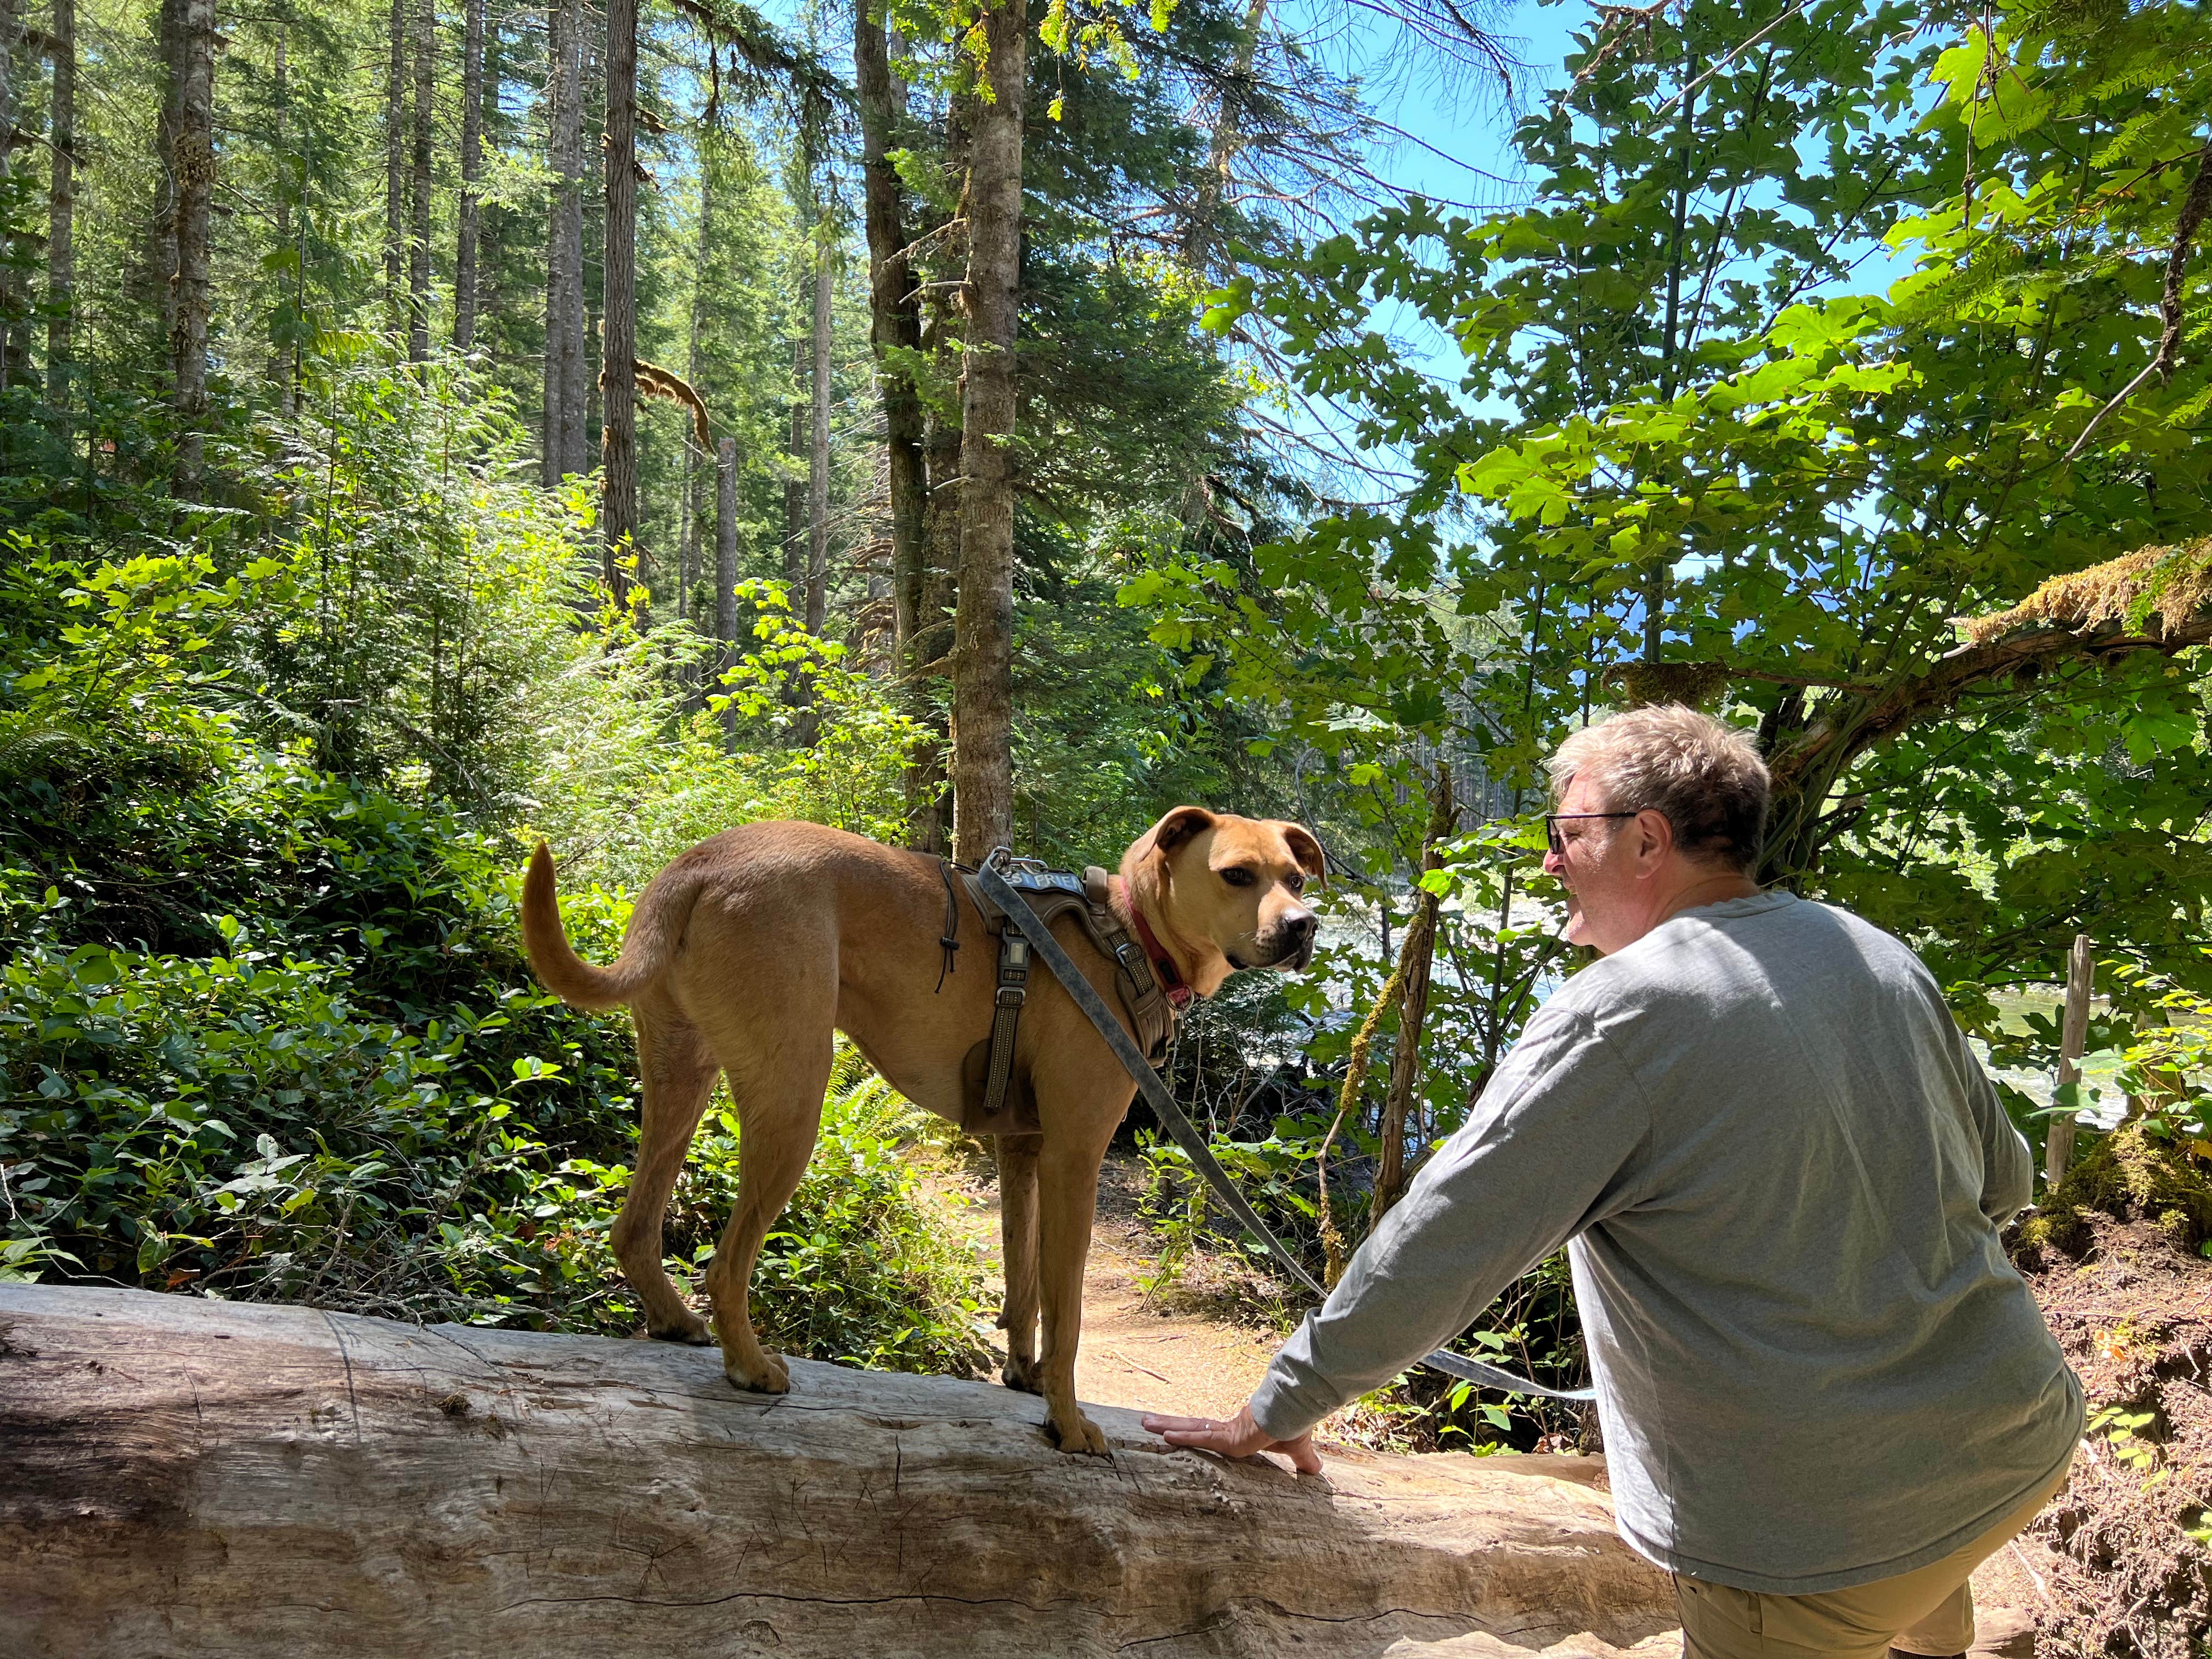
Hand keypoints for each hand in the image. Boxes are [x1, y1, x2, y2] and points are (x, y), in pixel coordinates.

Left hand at [1141, 1403, 1321, 1474]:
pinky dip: (1183, 1436)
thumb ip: (1302, 1461)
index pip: (1210, 1432)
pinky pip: (1201, 1437)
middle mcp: (1227, 1430)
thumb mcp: (1296, 1449)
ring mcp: (1226, 1432)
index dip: (1192, 1431)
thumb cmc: (1295, 1425)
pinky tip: (1164, 1435)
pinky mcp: (1229, 1437)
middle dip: (1169, 1425)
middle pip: (1192, 1426)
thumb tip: (1317, 1471)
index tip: (1175, 1430)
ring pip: (1190, 1428)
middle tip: (1146, 1422)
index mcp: (1238, 1433)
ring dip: (1166, 1426)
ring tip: (1144, 1423)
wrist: (1297, 1413)